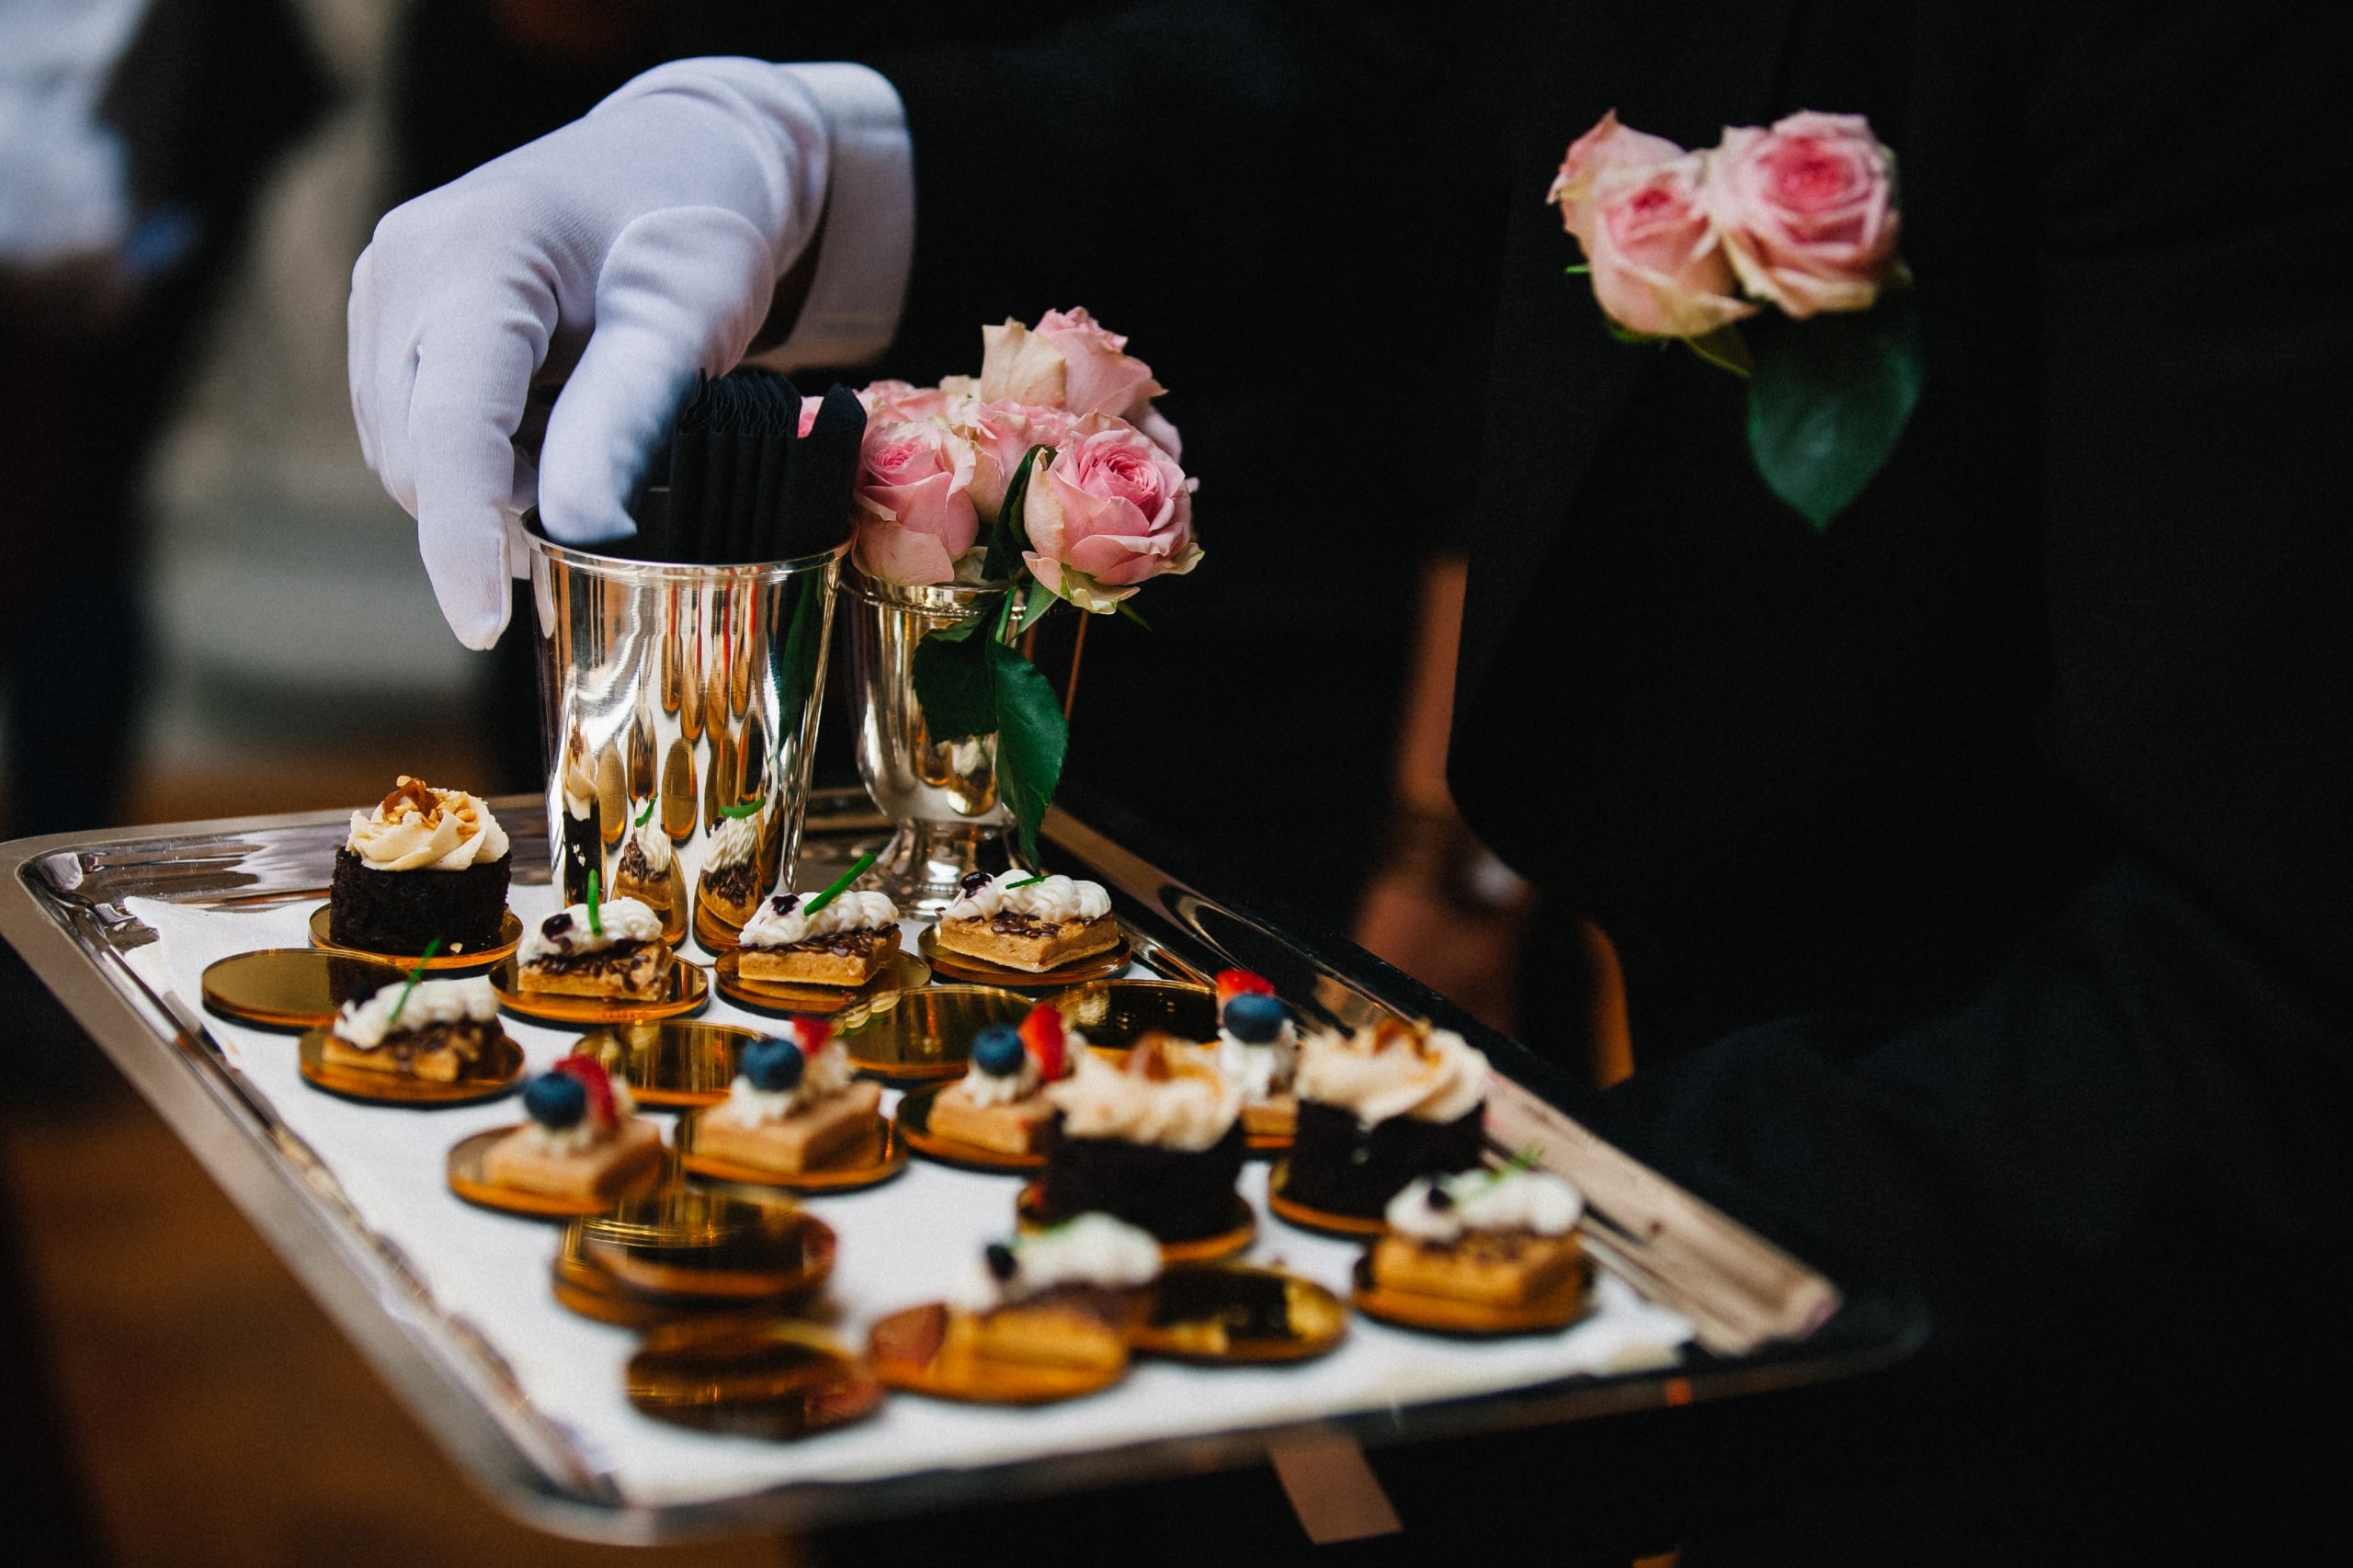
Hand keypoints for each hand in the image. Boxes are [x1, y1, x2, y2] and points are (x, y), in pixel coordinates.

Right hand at [348, 59, 834, 646]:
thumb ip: (627, 414)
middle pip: (419, 455)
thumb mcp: (687, 312)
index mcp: (474, 258)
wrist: (673, 160)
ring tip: (582, 450)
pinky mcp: (390, 318)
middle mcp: (403, 269)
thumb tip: (580, 529)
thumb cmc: (693, 227)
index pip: (449, 428)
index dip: (461, 536)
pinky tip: (546, 433)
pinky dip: (481, 462)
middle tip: (607, 503)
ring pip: (408, 455)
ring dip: (490, 490)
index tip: (481, 626)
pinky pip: (414, 431)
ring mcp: (385, 291)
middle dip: (498, 512)